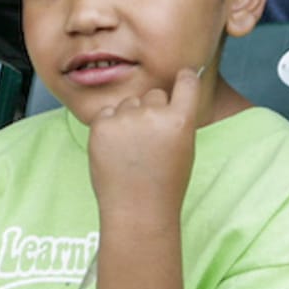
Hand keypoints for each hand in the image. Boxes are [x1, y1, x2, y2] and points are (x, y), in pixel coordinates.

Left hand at [87, 66, 203, 221]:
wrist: (137, 210)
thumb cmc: (164, 184)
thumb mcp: (184, 148)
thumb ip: (175, 119)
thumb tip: (163, 96)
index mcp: (180, 120)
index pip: (186, 80)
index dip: (184, 78)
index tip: (182, 78)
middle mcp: (153, 115)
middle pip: (154, 95)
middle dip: (153, 111)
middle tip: (150, 143)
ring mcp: (125, 119)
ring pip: (129, 103)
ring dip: (129, 118)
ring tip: (132, 151)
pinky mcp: (101, 125)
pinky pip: (108, 114)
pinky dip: (110, 127)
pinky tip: (116, 151)